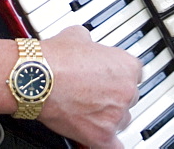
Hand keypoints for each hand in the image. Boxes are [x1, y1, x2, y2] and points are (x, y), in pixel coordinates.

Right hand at [37, 25, 141, 147]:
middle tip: (94, 93)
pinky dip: (108, 143)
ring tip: (89, 111)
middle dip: (114, 96)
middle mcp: (126, 91)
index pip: (135, 74)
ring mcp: (116, 114)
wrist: (38, 78)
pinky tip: (102, 140)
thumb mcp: (78, 35)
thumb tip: (86, 43)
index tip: (109, 77)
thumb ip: (91, 43)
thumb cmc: (56, 58)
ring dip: (109, 117)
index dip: (119, 76)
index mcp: (126, 65)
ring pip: (122, 120)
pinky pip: (115, 146)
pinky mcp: (101, 135)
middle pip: (129, 97)